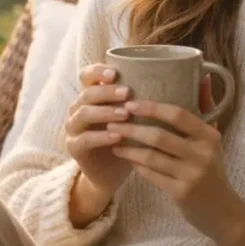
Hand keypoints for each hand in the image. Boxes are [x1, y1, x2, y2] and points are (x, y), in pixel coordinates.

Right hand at [65, 64, 132, 198]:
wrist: (111, 173)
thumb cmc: (126, 140)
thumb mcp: (133, 118)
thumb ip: (140, 100)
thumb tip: (170, 82)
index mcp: (91, 96)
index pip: (86, 76)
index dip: (97, 72)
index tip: (115, 73)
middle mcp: (78, 108)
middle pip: (87, 93)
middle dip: (107, 91)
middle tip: (127, 93)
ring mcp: (74, 128)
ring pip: (83, 113)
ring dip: (105, 112)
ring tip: (125, 114)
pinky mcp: (74, 147)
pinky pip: (84, 139)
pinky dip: (101, 137)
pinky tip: (117, 137)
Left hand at [107, 76, 244, 241]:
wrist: (222, 210)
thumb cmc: (211, 167)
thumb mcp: (213, 137)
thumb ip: (206, 106)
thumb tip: (203, 74)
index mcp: (209, 136)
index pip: (178, 115)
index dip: (151, 108)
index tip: (130, 103)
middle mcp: (203, 154)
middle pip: (159, 135)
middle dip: (131, 127)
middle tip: (111, 120)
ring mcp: (192, 175)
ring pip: (151, 156)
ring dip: (128, 146)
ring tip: (112, 137)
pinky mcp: (181, 193)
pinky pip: (150, 174)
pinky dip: (135, 163)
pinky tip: (123, 155)